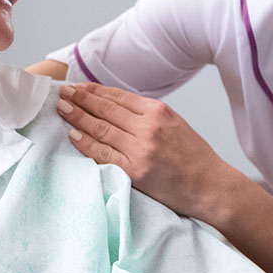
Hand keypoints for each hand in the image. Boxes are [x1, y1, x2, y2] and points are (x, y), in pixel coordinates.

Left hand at [56, 82, 239, 220]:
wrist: (210, 186)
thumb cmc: (193, 156)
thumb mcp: (174, 123)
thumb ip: (147, 114)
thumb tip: (114, 106)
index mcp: (158, 111)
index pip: (118, 96)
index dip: (94, 90)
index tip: (78, 86)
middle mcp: (149, 127)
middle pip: (106, 109)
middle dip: (80, 99)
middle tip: (62, 92)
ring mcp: (141, 149)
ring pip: (101, 128)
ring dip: (77, 117)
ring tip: (62, 108)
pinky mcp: (135, 172)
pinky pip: (103, 154)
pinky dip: (86, 144)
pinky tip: (73, 135)